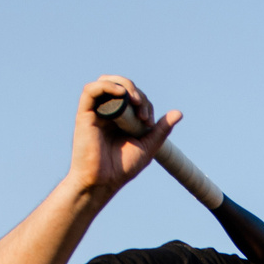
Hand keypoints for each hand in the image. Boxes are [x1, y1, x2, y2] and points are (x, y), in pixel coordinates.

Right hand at [69, 76, 179, 198]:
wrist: (101, 182)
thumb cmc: (121, 168)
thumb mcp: (147, 147)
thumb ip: (161, 130)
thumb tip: (179, 113)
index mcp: (121, 118)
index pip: (134, 97)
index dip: (144, 102)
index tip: (148, 121)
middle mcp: (107, 112)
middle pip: (120, 85)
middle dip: (136, 91)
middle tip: (142, 110)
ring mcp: (95, 112)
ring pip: (105, 82)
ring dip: (123, 85)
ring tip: (134, 100)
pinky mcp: (84, 114)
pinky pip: (91, 90)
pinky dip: (106, 86)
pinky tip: (121, 93)